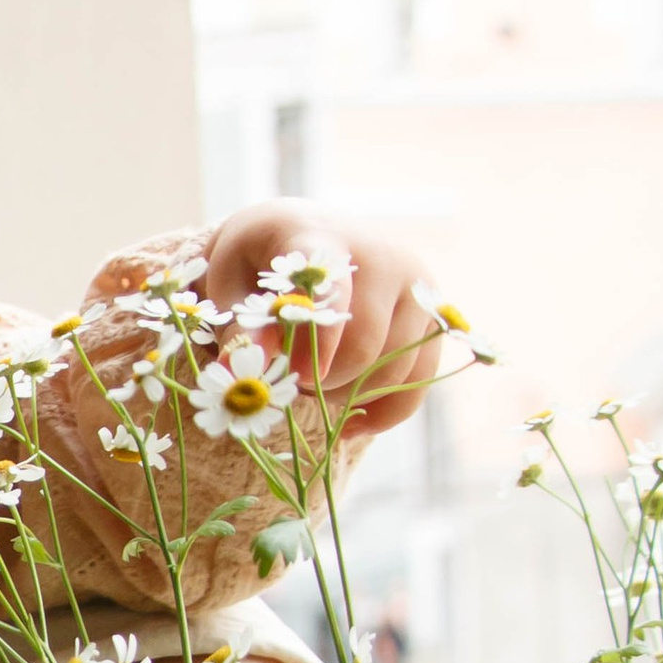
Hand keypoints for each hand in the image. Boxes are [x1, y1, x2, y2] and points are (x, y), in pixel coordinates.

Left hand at [203, 205, 440, 443]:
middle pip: (365, 343)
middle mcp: (381, 255)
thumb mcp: (231, 283)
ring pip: (393, 366)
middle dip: (323, 380)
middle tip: (289, 380)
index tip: (299, 377)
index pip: (332, 288)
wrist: (309, 238)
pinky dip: (385, 411)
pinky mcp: (431, 316)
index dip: (319, 339)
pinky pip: (419, 380)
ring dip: (348, 393)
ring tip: (314, 381)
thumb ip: (239, 326)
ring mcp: (415, 285)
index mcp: (321, 238)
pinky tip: (350, 424)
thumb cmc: (260, 263)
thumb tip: (241, 370)